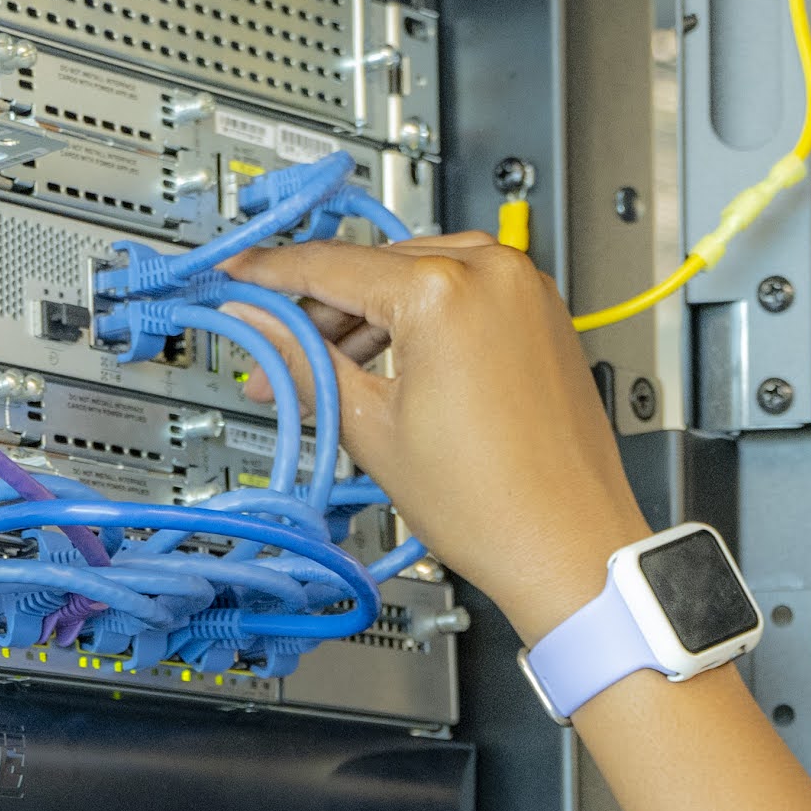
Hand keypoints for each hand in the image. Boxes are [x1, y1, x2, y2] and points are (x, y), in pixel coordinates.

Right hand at [221, 232, 653, 636]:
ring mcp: (526, 288)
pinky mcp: (543, 312)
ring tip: (334, 373)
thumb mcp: (371, 428)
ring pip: (418, 277)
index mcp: (446, 289)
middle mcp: (494, 270)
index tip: (240, 278)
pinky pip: (462, 293)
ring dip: (369, 316)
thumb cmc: (494, 504)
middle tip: (276, 349)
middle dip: (320, 309)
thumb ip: (306, 362)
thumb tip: (260, 324)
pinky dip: (420, 320)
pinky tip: (389, 364)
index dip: (271, 275)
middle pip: (375, 266)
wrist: (570, 546)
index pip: (331, 264)